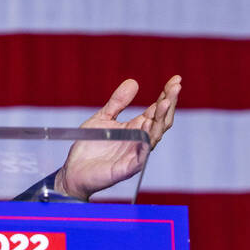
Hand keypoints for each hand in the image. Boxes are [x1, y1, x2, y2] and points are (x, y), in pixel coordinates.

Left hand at [53, 75, 181, 200]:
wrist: (73, 170)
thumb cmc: (89, 146)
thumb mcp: (102, 118)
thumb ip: (117, 103)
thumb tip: (134, 82)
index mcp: (136, 128)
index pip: (156, 110)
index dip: (166, 95)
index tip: (176, 79)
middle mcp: (140, 140)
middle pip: (160, 121)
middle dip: (169, 103)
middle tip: (176, 86)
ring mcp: (135, 154)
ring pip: (154, 136)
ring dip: (161, 119)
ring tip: (165, 102)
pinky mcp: (127, 168)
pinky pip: (140, 156)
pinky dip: (146, 142)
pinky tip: (149, 128)